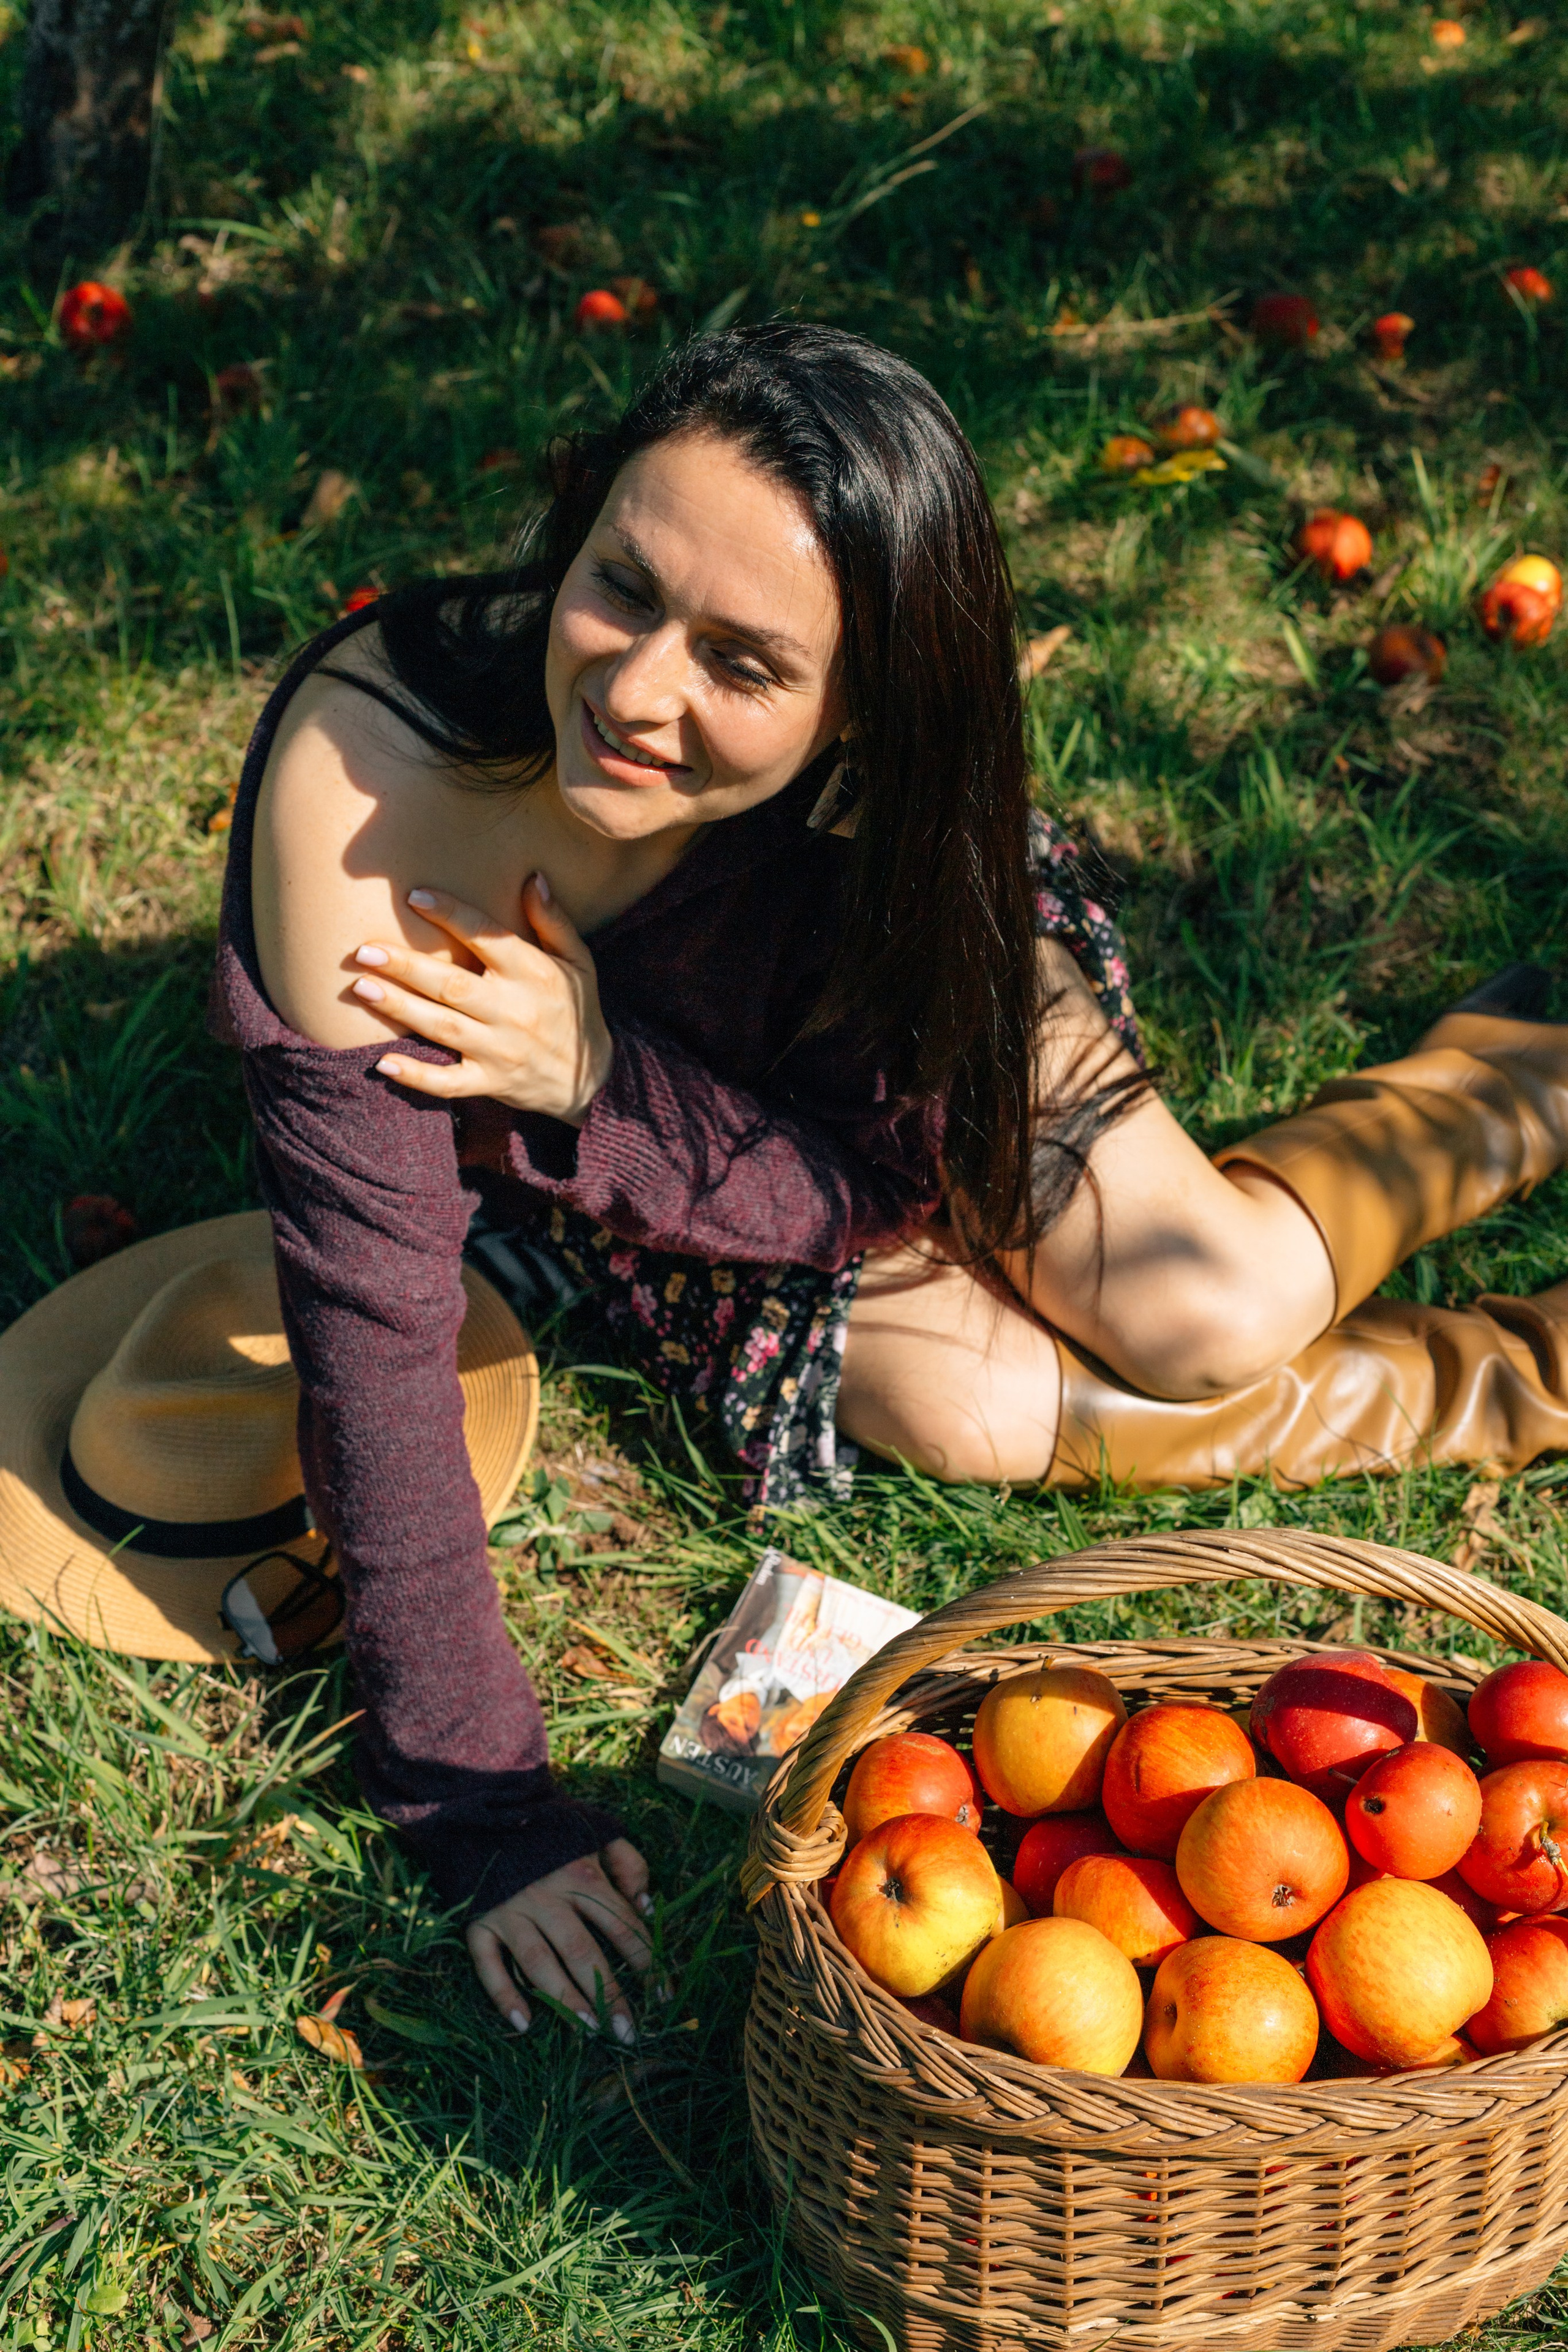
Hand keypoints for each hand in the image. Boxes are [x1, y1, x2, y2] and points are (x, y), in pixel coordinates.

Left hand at [351, 875, 613, 1125]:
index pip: (487, 937)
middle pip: (452, 984)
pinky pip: (448, 1082)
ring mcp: (499, 1050)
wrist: (594, 1079)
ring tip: (361, 987)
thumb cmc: (577, 1010)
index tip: (414, 897)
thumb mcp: (578, 962)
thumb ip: (553, 921)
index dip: (451, 915)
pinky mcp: (490, 1083)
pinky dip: (417, 1076)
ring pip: (442, 1027)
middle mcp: (513, 1010)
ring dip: (400, 1008)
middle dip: (407, 966)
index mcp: (532, 973)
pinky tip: (383, 1064)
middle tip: (365, 950)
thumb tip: (532, 878)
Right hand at [466, 1839, 651, 2041]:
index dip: (646, 1962)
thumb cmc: (553, 1828)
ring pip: (539, 1964)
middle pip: (583, 1952)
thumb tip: (645, 1906)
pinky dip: (503, 1996)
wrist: (489, 1809)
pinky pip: (488, 1965)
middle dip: (608, 1995)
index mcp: (582, 1875)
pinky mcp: (479, 1922)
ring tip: (588, 2029)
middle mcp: (548, 1897)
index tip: (663, 1995)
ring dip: (564, 2000)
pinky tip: (524, 2024)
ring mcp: (511, 1912)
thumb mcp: (599, 1832)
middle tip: (627, 2032)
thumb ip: (629, 1864)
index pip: (622, 1926)